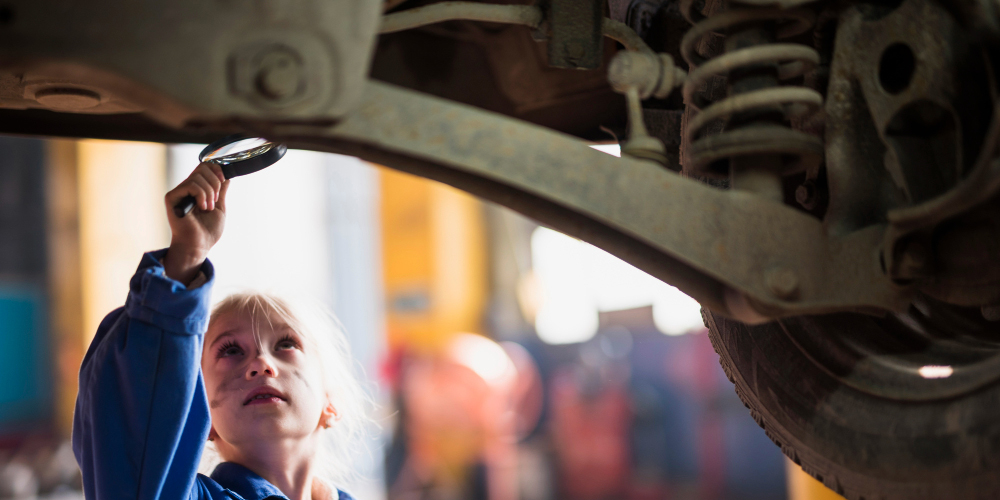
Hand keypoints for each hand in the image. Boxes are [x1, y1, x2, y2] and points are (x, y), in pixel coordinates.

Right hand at [163, 162, 229, 284]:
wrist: (198, 246)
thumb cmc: (207, 231)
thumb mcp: (220, 207)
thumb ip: (221, 191)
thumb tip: (227, 176)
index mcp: (197, 189)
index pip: (205, 167)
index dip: (216, 169)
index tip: (223, 180)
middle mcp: (186, 189)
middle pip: (202, 168)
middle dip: (215, 182)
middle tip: (215, 200)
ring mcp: (179, 193)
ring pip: (198, 177)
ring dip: (209, 193)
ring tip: (208, 208)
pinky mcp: (172, 198)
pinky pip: (190, 185)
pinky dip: (201, 195)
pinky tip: (202, 207)